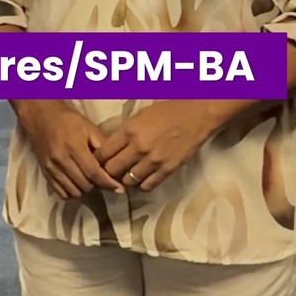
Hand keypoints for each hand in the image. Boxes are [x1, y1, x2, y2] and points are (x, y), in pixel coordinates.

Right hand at [15, 101, 121, 200]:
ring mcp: (51, 168)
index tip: (119, 189)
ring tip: (90, 181)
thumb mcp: (89, 127)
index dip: (107, 183)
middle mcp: (61, 160)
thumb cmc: (69, 121)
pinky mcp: (45, 173)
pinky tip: (77, 184)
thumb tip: (115, 165)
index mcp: (74, 147)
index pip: (93, 172)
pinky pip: (61, 193)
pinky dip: (72, 192)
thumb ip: (102, 145)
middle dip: (98, 186)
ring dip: (85, 190)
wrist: (42, 118)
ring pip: (73, 192)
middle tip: (104, 180)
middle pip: (84, 185)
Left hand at [95, 101, 226, 191]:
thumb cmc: (168, 109)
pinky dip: (141, 185)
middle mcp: (138, 147)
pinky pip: (147, 185)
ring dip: (125, 179)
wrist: (197, 114)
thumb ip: (125, 132)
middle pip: (112, 170)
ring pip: (128, 181)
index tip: (100, 160)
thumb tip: (111, 147)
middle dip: (108, 172)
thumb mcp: (140, 115)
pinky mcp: (167, 170)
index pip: (103, 153)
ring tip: (127, 175)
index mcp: (129, 130)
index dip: (98, 159)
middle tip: (111, 171)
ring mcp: (153, 160)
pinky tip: (142, 179)